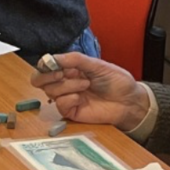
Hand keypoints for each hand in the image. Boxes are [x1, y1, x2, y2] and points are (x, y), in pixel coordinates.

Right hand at [30, 52, 150, 129]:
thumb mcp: (97, 64)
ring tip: (85, 85)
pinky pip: (60, 105)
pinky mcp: (71, 112)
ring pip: (50, 91)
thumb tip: (53, 58)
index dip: (45, 65)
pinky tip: (80, 98)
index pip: (46, 66)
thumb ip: (75, 60)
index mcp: (70, 69)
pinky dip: (68, 99)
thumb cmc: (117, 82)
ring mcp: (67, 97)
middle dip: (46, 76)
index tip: (53, 64)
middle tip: (60, 74)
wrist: (129, 101)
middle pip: (40, 80)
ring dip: (67, 86)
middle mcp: (65, 83)